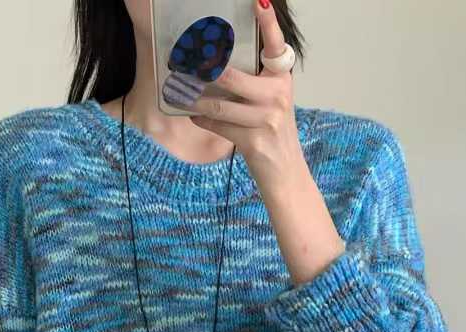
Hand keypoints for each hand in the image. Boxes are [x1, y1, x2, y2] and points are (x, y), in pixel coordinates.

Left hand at [190, 1, 345, 287]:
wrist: (286, 175)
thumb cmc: (272, 133)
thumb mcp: (270, 101)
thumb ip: (252, 80)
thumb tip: (215, 62)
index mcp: (282, 80)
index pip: (276, 44)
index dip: (268, 22)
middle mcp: (278, 95)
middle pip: (232, 76)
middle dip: (203, 68)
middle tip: (182, 58)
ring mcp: (267, 119)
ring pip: (220, 104)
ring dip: (194, 98)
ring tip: (179, 89)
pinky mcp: (255, 142)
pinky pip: (219, 126)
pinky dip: (202, 120)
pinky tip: (192, 114)